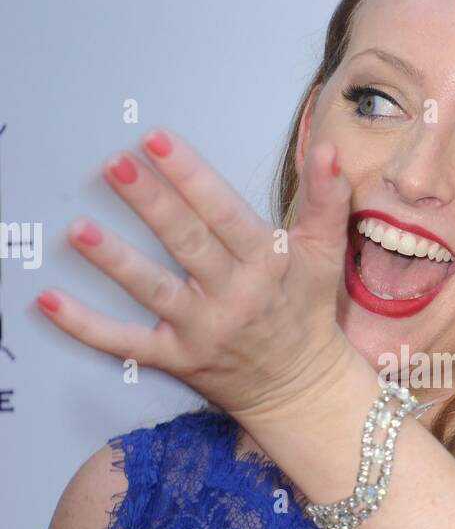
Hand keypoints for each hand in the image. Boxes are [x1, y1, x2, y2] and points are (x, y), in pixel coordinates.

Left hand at [34, 127, 358, 424]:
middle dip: (150, 202)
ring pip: (154, 291)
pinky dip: (86, 326)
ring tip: (78, 229)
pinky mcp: (177, 359)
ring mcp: (201, 330)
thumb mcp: (324, 252)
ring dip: (114, 261)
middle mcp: (233, 296)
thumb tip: (330, 148)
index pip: (223, 213)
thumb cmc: (306, 312)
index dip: (190, 176)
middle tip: (115, 164)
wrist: (303, 388)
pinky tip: (50, 301)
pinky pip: (126, 343)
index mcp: (266, 264)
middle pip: (186, 243)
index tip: (158, 140)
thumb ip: (328, 198)